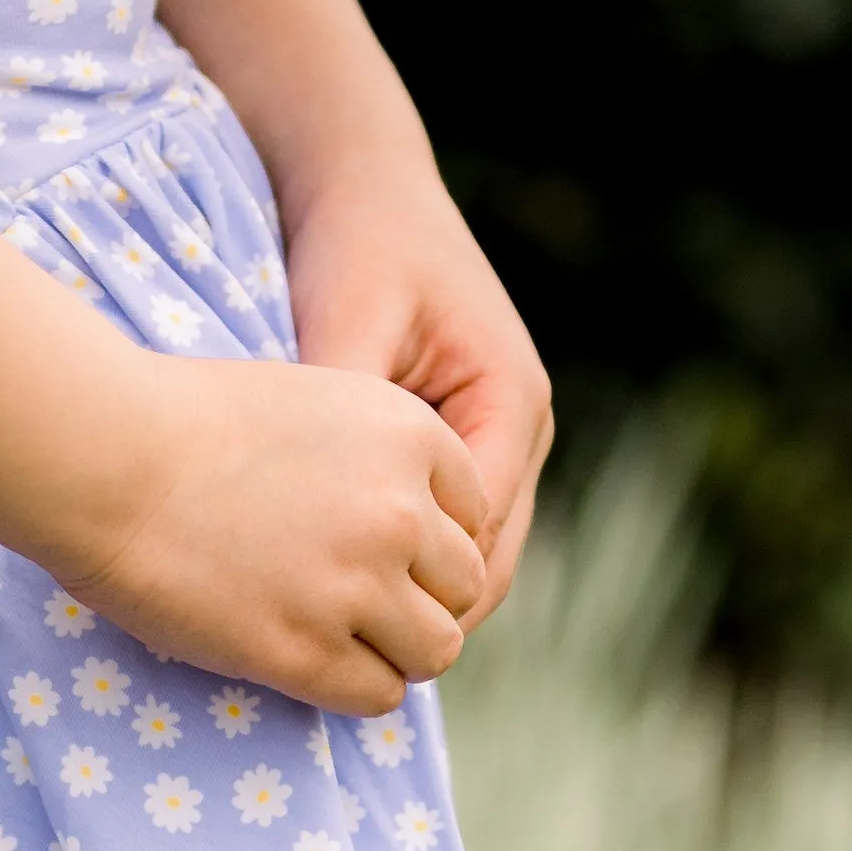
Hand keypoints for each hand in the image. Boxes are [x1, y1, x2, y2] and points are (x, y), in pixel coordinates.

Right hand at [62, 351, 492, 714]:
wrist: (106, 457)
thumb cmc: (181, 421)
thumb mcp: (312, 401)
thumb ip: (372, 457)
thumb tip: (403, 522)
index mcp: (410, 434)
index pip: (475, 515)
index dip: (429, 540)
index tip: (378, 549)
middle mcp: (402, 511)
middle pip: (463, 586)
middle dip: (418, 597)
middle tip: (359, 602)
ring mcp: (358, 585)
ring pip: (436, 650)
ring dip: (396, 651)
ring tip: (339, 638)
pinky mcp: (307, 650)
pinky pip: (378, 695)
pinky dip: (352, 687)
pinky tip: (305, 661)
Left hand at [282, 164, 553, 625]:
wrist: (363, 182)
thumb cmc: (356, 246)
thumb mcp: (348, 325)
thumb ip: (349, 415)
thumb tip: (332, 512)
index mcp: (511, 405)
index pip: (483, 541)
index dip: (424, 601)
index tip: (353, 640)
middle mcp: (519, 428)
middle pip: (487, 562)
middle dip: (423, 614)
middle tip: (347, 667)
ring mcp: (495, 435)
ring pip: (468, 552)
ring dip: (414, 593)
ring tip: (340, 642)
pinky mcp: (456, 436)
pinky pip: (440, 523)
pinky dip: (401, 556)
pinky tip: (338, 584)